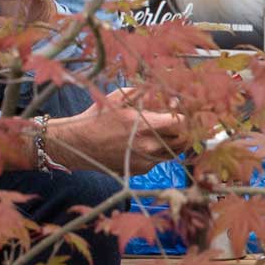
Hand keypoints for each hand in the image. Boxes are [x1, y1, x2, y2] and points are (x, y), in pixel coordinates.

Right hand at [46, 91, 186, 173]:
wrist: (78, 145)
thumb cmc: (98, 117)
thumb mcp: (118, 97)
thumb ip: (145, 93)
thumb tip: (168, 95)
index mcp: (142, 125)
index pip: (180, 123)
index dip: (184, 116)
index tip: (180, 111)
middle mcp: (146, 146)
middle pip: (183, 140)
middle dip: (185, 129)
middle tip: (181, 121)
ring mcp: (145, 161)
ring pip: (175, 153)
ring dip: (177, 142)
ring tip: (169, 131)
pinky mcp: (141, 170)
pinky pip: (160, 160)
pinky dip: (161, 151)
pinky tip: (151, 141)